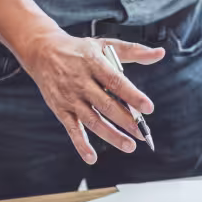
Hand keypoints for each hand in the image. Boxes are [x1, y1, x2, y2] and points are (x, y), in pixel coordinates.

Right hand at [22, 30, 164, 163]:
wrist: (42, 52)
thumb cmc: (79, 50)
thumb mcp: (104, 44)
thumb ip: (134, 51)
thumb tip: (159, 54)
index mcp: (94, 64)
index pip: (116, 82)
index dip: (133, 96)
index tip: (148, 108)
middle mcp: (81, 82)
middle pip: (106, 105)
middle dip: (126, 121)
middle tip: (143, 133)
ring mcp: (70, 98)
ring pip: (92, 120)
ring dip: (111, 135)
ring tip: (129, 146)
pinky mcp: (60, 109)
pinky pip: (72, 129)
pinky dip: (80, 144)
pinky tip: (92, 157)